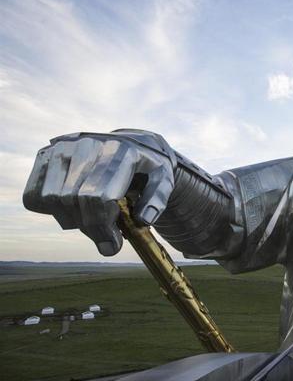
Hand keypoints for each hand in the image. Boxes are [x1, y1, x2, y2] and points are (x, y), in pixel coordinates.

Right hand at [23, 131, 174, 255]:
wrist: (132, 141)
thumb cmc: (148, 166)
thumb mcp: (164, 179)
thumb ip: (158, 200)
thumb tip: (143, 220)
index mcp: (121, 150)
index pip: (98, 196)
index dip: (101, 227)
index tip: (111, 246)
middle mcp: (88, 144)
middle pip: (73, 200)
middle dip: (90, 228)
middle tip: (105, 239)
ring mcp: (64, 147)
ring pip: (50, 198)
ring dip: (69, 220)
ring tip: (90, 219)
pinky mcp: (47, 153)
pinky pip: (34, 194)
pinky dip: (48, 210)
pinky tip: (72, 208)